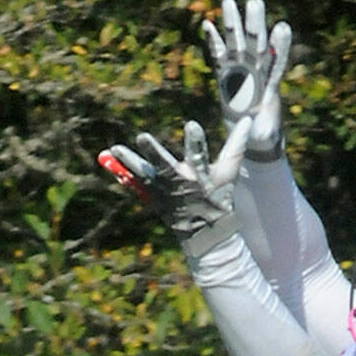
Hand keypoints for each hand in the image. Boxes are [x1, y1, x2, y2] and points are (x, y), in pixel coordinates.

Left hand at [98, 118, 251, 255]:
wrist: (205, 235)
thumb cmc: (219, 199)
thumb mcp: (228, 175)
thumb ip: (236, 146)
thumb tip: (249, 120)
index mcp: (200, 177)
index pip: (199, 156)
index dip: (196, 142)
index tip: (191, 125)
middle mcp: (180, 185)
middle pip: (165, 166)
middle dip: (154, 152)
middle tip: (142, 136)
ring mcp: (165, 193)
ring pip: (144, 175)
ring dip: (129, 161)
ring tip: (113, 148)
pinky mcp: (153, 199)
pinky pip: (135, 184)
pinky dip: (121, 172)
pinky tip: (106, 158)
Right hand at [202, 0, 290, 159]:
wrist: (253, 137)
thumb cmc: (262, 136)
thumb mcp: (264, 135)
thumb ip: (263, 128)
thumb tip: (259, 126)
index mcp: (269, 86)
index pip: (276, 62)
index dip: (279, 46)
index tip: (283, 27)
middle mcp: (256, 74)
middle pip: (256, 45)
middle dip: (255, 24)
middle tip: (255, 1)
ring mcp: (240, 73)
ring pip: (237, 44)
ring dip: (233, 25)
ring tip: (229, 2)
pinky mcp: (226, 77)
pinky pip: (218, 57)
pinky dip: (213, 42)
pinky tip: (208, 25)